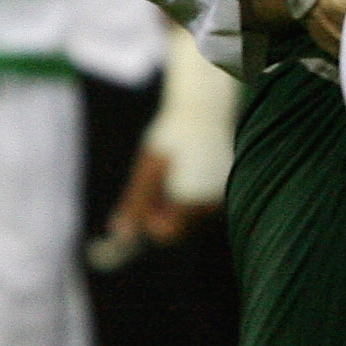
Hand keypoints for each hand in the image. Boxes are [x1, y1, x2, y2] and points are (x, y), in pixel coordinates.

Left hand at [97, 147, 218, 262]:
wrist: (204, 110)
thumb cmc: (170, 137)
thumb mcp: (147, 167)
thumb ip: (135, 203)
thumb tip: (120, 235)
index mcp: (190, 198)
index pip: (167, 232)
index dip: (151, 221)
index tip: (143, 201)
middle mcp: (212, 202)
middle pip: (180, 226)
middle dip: (163, 211)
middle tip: (155, 179)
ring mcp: (221, 197)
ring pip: (190, 216)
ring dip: (176, 202)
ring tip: (174, 168)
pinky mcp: (225, 191)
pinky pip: (201, 204)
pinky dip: (191, 194)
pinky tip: (188, 168)